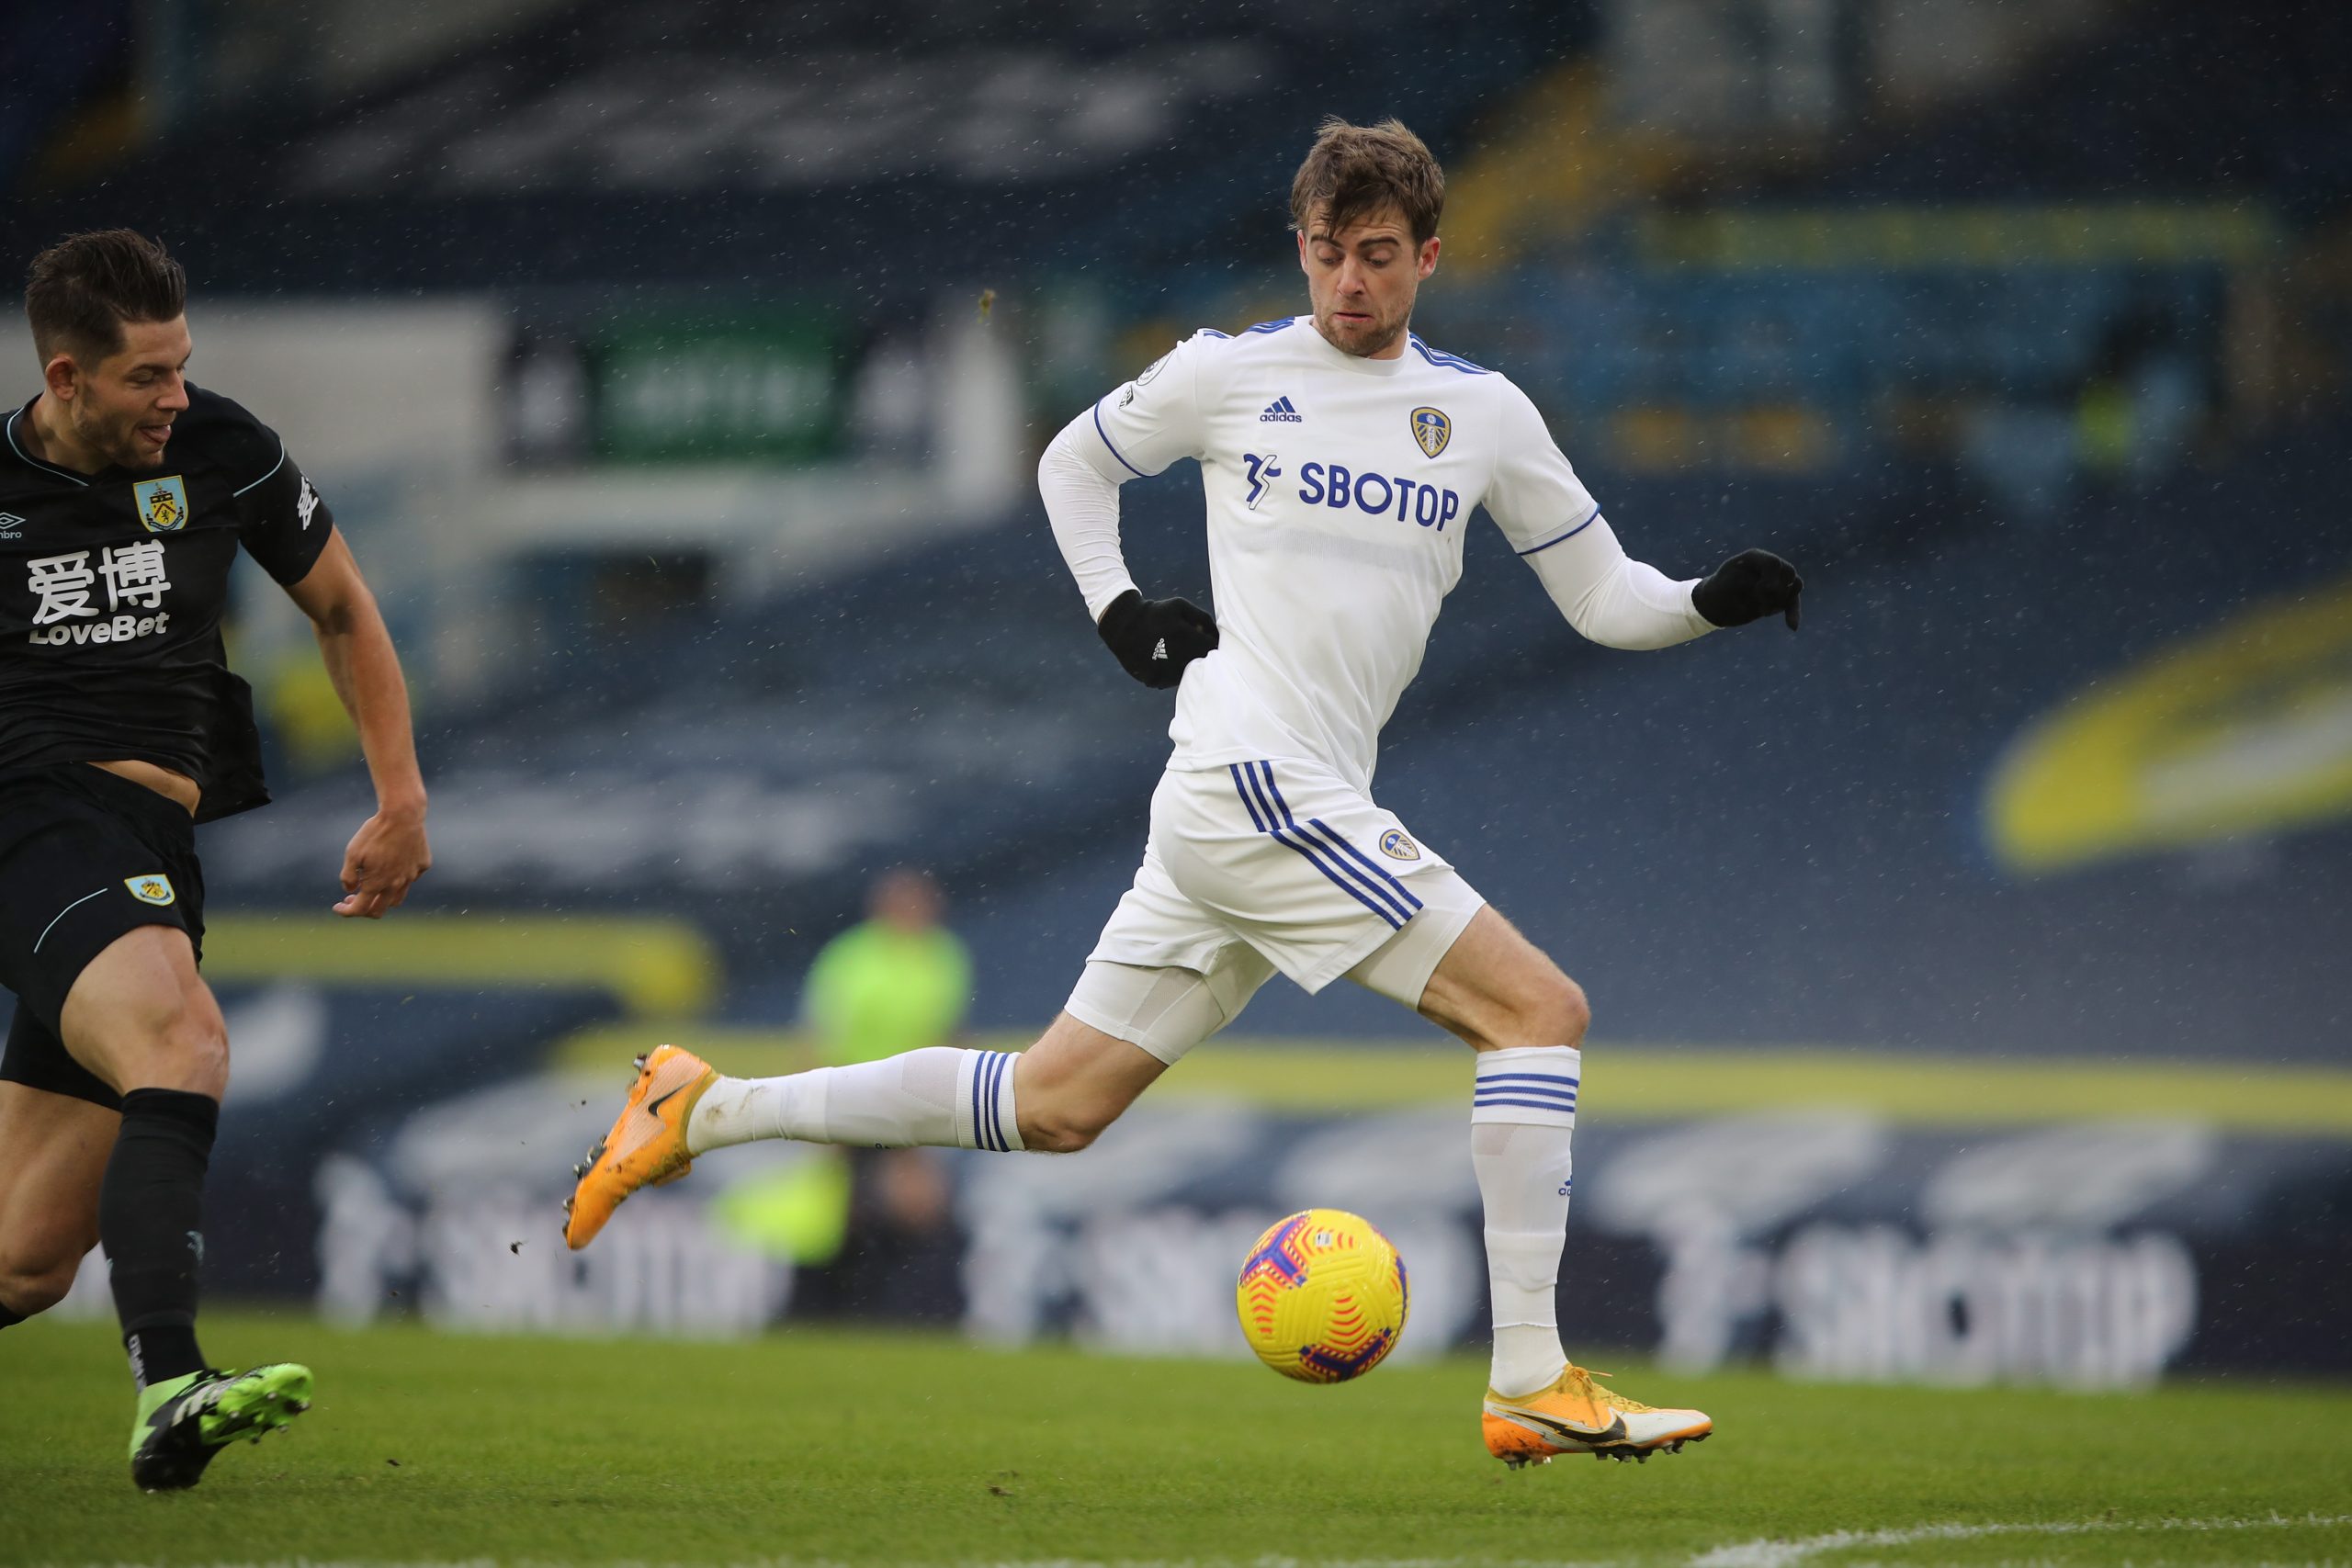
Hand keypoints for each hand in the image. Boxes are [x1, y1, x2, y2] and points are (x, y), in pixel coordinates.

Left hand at [335, 805, 430, 917]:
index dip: (345, 912)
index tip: (337, 906)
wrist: (403, 815)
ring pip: (397, 899)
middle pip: (379, 911)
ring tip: (373, 886)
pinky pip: (411, 878)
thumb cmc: (374, 833)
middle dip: (363, 910)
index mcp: (376, 883)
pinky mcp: (422, 865)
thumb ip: (348, 876)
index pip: (359, 909)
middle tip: (353, 898)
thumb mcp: (352, 852)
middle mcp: (396, 884)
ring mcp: (412, 876)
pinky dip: (400, 879)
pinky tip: (392, 866)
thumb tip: (350, 890)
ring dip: (382, 899)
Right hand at [1097, 588, 1218, 688]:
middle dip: (1199, 655)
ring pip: (1186, 674)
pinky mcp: (1152, 679)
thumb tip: (1216, 635)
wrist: (1122, 624)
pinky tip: (1164, 661)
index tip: (1207, 642)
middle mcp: (1173, 654)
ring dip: (1186, 666)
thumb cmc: (1156, 613)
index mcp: (1182, 634)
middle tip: (1190, 647)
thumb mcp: (1180, 606)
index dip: (1212, 645)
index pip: (1210, 647)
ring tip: (1175, 653)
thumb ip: (1202, 618)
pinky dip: (1171, 674)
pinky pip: (1170, 681)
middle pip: (1199, 662)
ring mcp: (1162, 669)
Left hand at [1693, 549, 1803, 629]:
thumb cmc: (1717, 593)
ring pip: (1795, 586)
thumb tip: (1769, 590)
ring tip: (1762, 611)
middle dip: (1778, 591)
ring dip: (1782, 601)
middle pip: (1789, 573)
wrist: (1715, 605)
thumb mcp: (1726, 587)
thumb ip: (1747, 584)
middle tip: (1759, 600)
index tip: (1757, 592)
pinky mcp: (1778, 595)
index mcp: (1753, 558)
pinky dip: (1793, 613)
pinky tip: (1792, 627)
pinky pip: (1793, 601)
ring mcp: (1775, 579)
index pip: (1774, 563)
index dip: (1770, 580)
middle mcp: (1766, 566)